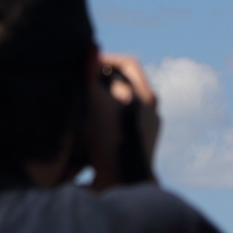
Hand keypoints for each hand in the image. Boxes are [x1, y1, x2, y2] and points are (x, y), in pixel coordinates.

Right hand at [85, 52, 159, 189]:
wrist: (122, 186)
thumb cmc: (108, 141)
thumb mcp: (94, 102)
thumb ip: (90, 74)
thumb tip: (91, 46)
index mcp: (145, 96)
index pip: (128, 63)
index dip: (104, 58)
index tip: (84, 63)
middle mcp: (152, 112)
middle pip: (126, 84)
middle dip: (101, 79)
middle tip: (80, 80)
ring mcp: (149, 130)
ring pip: (124, 105)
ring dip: (102, 100)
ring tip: (82, 102)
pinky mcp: (141, 147)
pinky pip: (122, 123)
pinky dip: (106, 120)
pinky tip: (88, 126)